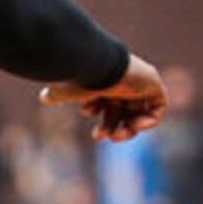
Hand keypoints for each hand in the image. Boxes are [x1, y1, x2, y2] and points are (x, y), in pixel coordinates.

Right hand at [44, 53, 166, 142]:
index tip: (95, 131)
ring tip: (119, 135)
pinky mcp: (154, 85)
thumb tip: (44, 97)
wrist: (103, 66)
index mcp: (105, 84)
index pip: (106, 108)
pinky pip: (158, 109)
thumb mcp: (68, 90)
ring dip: (129, 130)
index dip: (101, 122)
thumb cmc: (85, 77)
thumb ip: (58, 94)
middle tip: (103, 137)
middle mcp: (123, 85)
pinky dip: (149, 122)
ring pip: (138, 115)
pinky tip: (136, 125)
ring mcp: (140, 85)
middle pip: (120, 114)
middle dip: (111, 128)